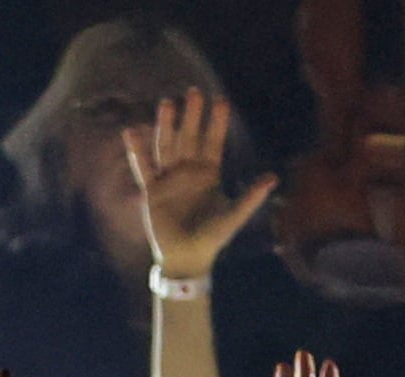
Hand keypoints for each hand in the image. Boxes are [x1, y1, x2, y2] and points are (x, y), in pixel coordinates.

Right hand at [122, 90, 273, 281]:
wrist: (186, 257)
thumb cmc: (212, 238)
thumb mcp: (234, 216)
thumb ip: (251, 197)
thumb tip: (273, 178)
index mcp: (209, 173)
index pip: (213, 142)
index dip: (217, 123)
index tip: (221, 101)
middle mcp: (189, 171)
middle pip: (190, 137)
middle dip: (192, 115)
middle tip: (194, 92)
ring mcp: (169, 179)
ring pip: (167, 145)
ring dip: (167, 125)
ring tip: (167, 103)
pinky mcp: (152, 191)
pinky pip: (143, 167)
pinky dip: (137, 150)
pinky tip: (131, 132)